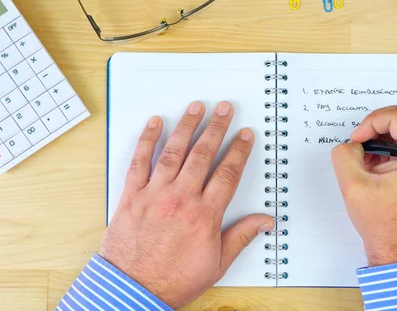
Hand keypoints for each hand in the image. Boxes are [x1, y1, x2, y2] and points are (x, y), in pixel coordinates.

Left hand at [100, 101, 273, 307]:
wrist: (133, 290)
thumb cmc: (174, 280)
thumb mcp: (216, 264)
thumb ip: (241, 237)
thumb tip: (264, 222)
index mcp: (204, 215)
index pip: (228, 173)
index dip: (239, 150)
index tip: (245, 135)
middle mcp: (181, 199)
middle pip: (203, 154)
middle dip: (216, 127)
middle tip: (224, 108)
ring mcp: (155, 194)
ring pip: (174, 151)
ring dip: (186, 126)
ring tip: (196, 106)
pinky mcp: (132, 196)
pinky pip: (139, 161)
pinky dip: (147, 140)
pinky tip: (155, 123)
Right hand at [331, 104, 396, 266]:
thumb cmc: (384, 224)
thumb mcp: (353, 186)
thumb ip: (344, 155)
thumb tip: (349, 143)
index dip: (371, 123)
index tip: (355, 140)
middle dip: (379, 122)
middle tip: (361, 138)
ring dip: (384, 133)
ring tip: (367, 154)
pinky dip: (389, 144)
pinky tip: (374, 163)